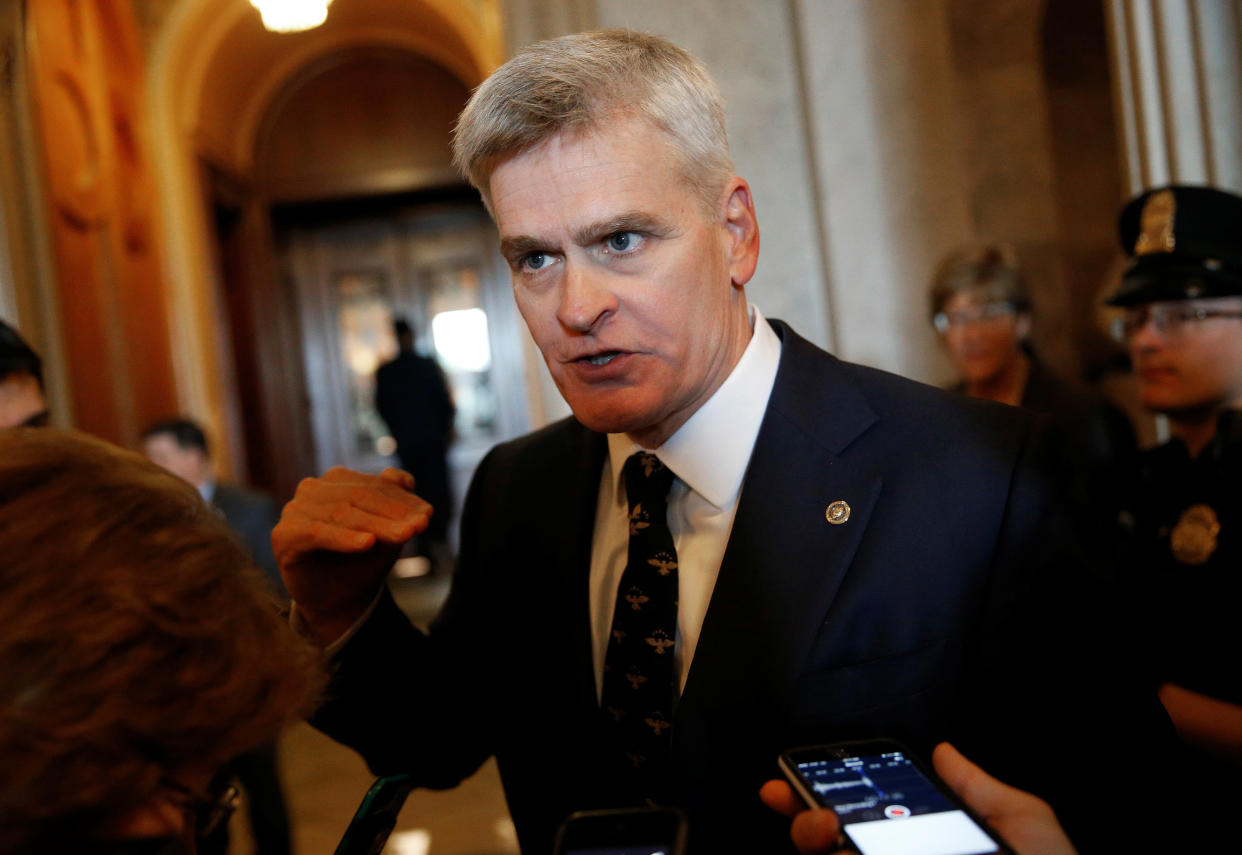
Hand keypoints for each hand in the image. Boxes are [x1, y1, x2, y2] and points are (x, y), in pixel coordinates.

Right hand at [272, 466, 431, 642]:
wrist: (339, 600)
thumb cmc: (363, 561)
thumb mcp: (388, 531)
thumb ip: (396, 502)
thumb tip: (404, 478)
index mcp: (338, 481)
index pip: (375, 486)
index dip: (403, 500)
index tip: (428, 516)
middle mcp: (314, 489)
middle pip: (360, 497)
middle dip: (393, 513)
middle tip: (419, 527)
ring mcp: (295, 509)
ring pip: (341, 513)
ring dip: (376, 525)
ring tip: (403, 536)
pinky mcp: (283, 535)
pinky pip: (317, 533)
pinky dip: (344, 538)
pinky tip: (367, 544)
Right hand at [759, 742, 1076, 854]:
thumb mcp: (1021, 821)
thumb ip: (976, 787)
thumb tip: (944, 751)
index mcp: (923, 842)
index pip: (860, 818)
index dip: (818, 796)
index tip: (789, 779)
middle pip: (829, 846)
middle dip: (805, 820)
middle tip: (817, 814)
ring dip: (815, 842)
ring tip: (831, 831)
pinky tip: (842, 851)